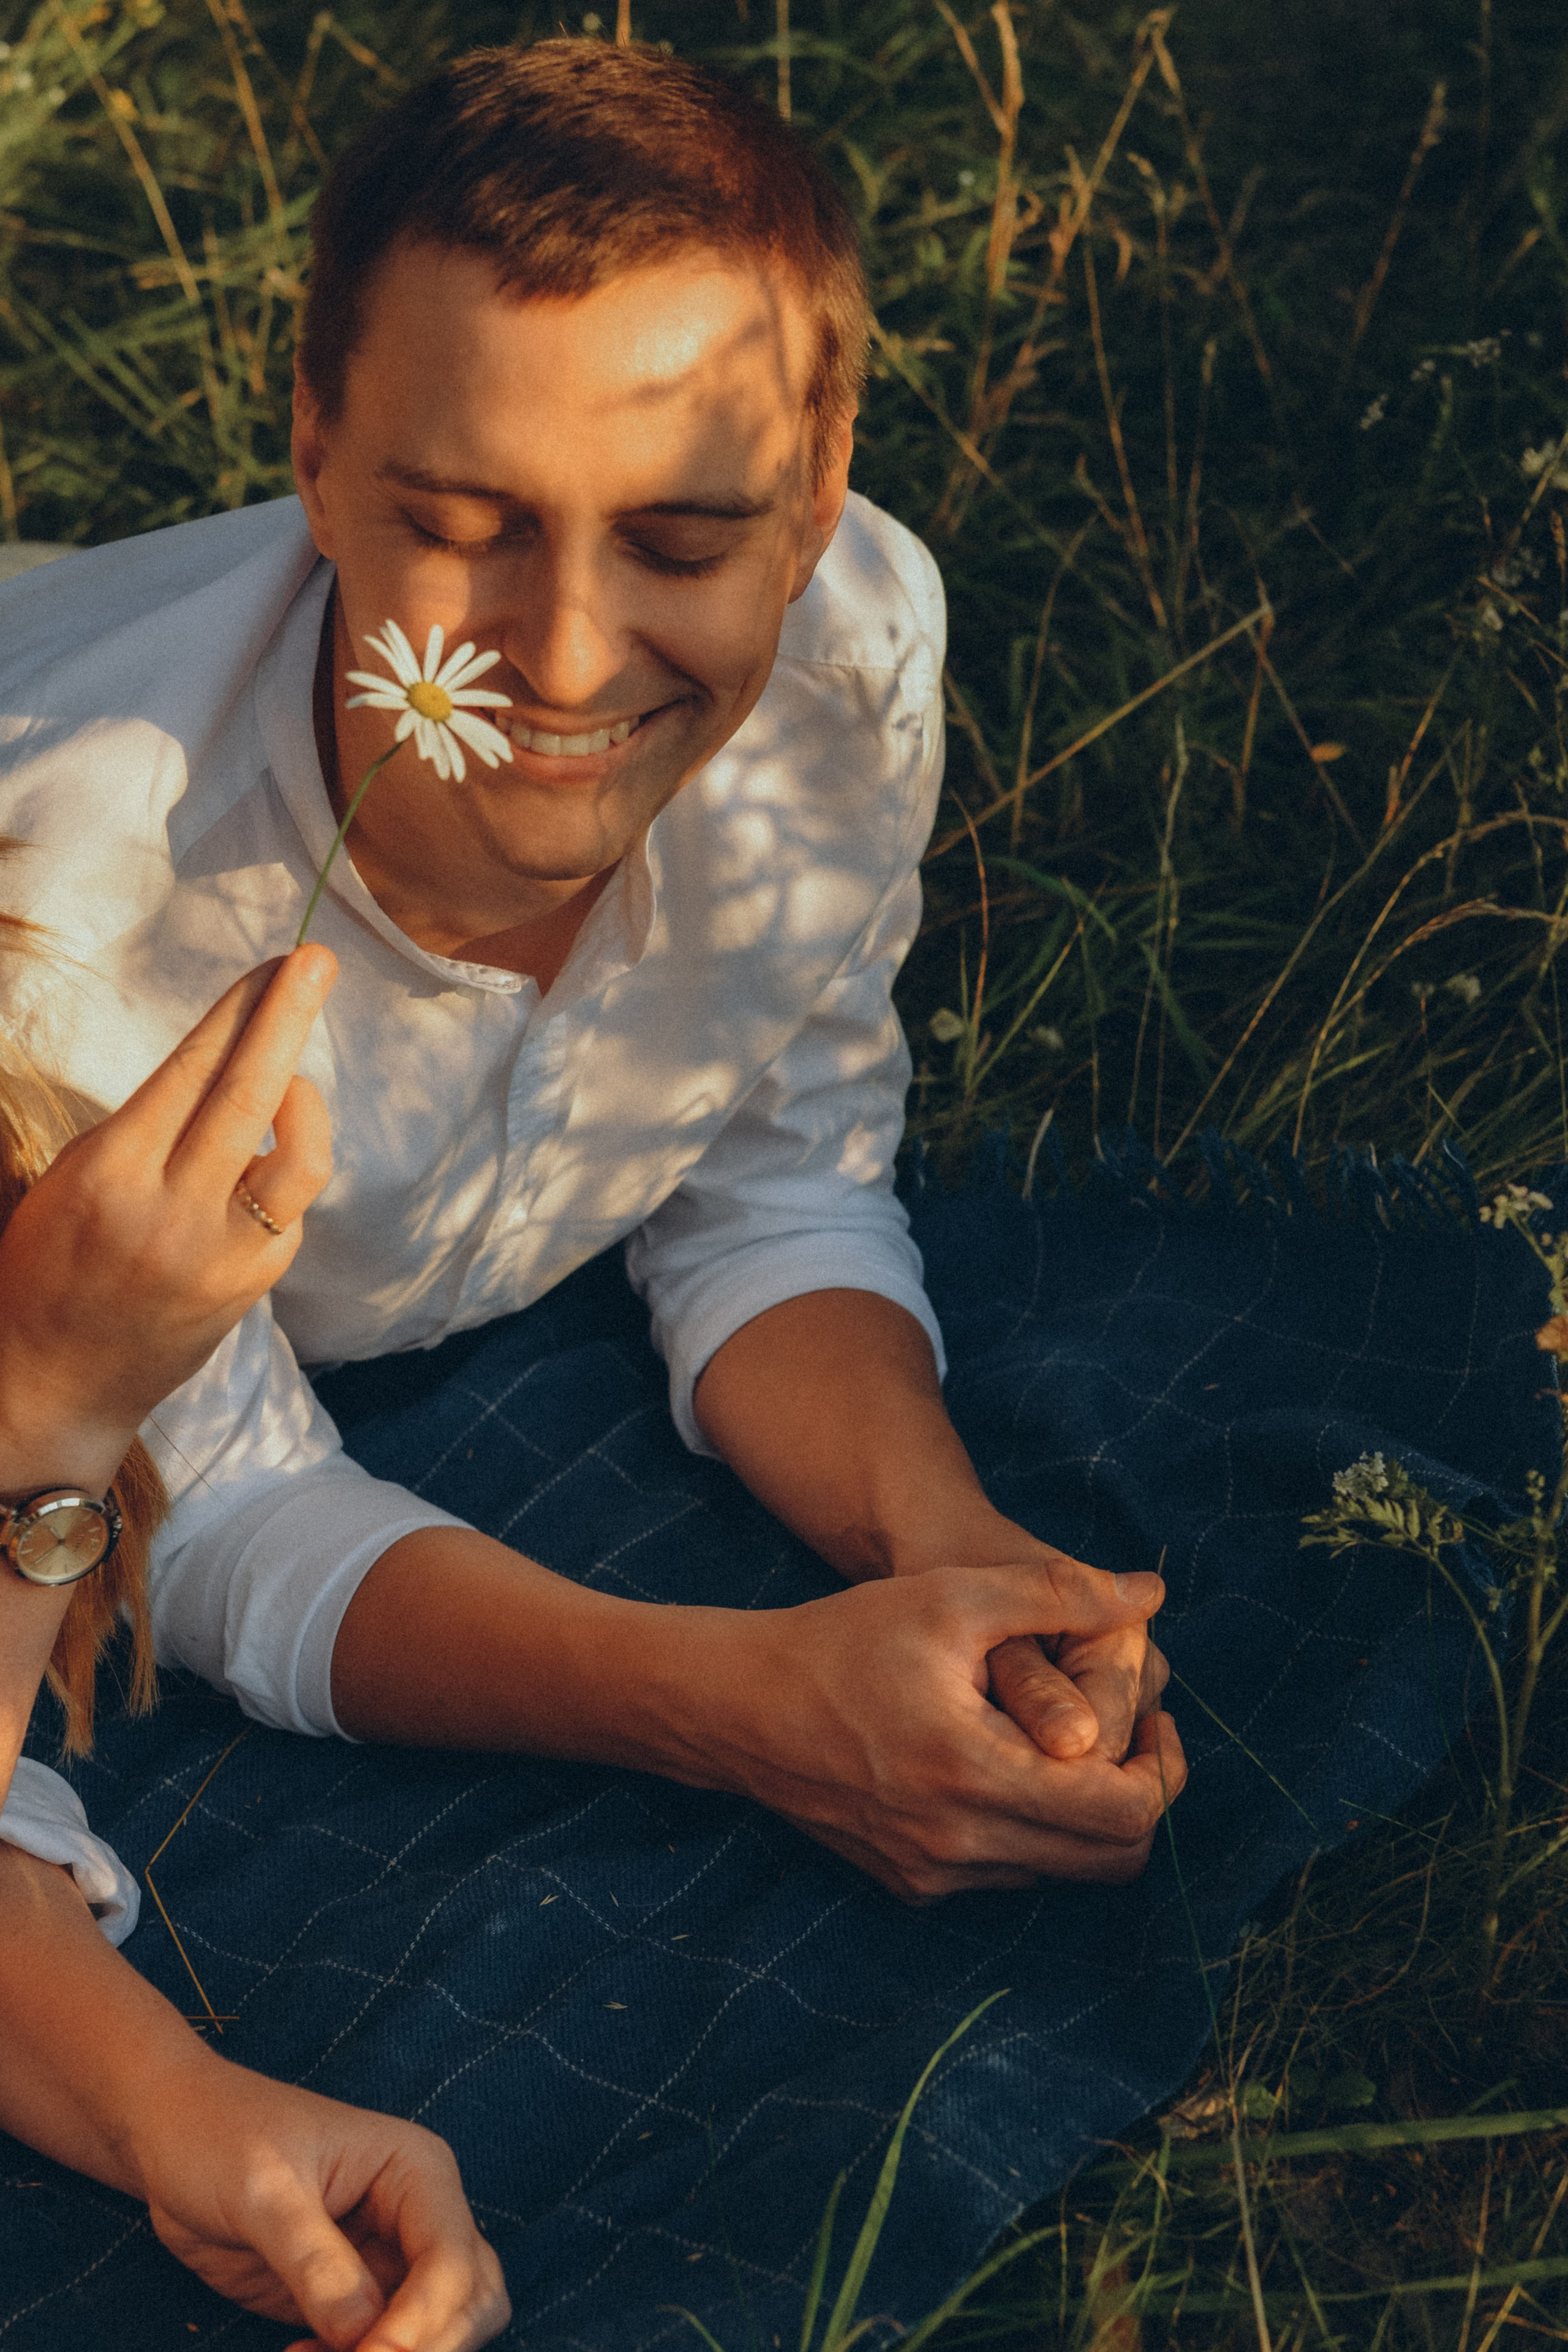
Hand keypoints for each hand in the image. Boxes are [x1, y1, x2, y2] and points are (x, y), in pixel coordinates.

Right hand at [0, 947, 335, 1490]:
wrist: (54, 1382)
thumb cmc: (47, 1268)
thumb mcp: (73, 1181)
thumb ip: (145, 1128)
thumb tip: (223, 1064)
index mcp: (110, 1174)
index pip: (190, 1070)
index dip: (236, 1012)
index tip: (271, 967)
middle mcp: (170, 1211)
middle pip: (249, 1095)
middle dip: (288, 1019)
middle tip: (317, 963)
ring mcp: (221, 1254)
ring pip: (299, 1156)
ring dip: (308, 1100)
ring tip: (296, 1075)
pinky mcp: (254, 1286)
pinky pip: (290, 1208)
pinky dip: (284, 1169)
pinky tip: (262, 1163)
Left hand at [134, 2055, 508, 2351]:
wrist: (173, 2140)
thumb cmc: (221, 2139)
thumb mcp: (264, 2191)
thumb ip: (314, 2260)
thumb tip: (362, 2333)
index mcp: (415, 2170)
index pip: (452, 2260)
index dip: (422, 2323)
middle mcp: (417, 2215)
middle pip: (471, 2300)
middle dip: (428, 2346)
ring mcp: (387, 2259)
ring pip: (440, 2329)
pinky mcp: (351, 2296)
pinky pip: (382, 2346)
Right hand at [709, 1557, 1186, 1901]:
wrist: (742, 1704)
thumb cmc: (847, 1638)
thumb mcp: (955, 1595)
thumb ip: (1060, 1593)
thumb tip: (1153, 1593)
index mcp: (978, 1776)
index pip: (1123, 1814)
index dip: (1162, 1768)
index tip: (1157, 1718)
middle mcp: (960, 1845)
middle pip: (1108, 1861)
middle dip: (1138, 1797)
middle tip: (1135, 1736)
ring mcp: (933, 1874)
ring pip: (1060, 1871)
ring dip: (1085, 1815)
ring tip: (1074, 1742)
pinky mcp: (911, 1883)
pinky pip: (1006, 1872)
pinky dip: (1031, 1829)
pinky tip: (1011, 1764)